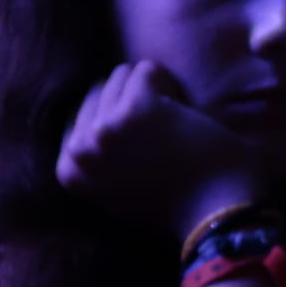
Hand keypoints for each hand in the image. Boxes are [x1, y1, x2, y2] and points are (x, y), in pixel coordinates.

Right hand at [56, 61, 266, 244]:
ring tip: (175, 122)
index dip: (116, 122)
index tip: (142, 143)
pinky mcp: (136, 109)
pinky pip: (147, 70)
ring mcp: (104, 128)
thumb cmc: (178, 206)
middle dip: (130, 102)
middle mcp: (79, 149)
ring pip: (121, 76)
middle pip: (98, 93)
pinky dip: (170, 83)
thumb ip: (97, 162)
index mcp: (68, 170)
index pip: (79, 116)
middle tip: (163, 130)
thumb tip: (92, 124)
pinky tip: (185, 111)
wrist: (217, 216)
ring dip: (152, 91)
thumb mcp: (117, 192)